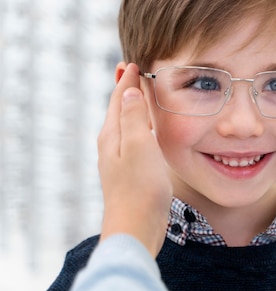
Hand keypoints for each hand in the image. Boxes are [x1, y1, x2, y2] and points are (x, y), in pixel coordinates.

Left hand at [97, 63, 171, 256]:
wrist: (136, 228)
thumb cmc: (140, 188)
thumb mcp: (139, 146)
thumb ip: (133, 117)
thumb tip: (128, 90)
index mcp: (111, 135)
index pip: (118, 98)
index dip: (127, 80)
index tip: (134, 62)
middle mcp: (111, 145)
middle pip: (118, 110)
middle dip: (126, 90)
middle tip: (133, 72)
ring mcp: (119, 161)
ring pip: (126, 125)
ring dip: (133, 108)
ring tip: (142, 96)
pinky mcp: (130, 174)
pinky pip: (134, 141)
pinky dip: (141, 128)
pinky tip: (149, 133)